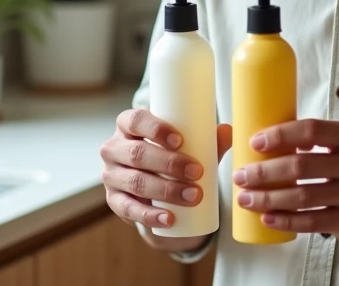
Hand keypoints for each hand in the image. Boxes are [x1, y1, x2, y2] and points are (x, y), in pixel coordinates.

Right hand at [100, 107, 231, 233]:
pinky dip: (150, 215)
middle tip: (197, 172)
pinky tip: (169, 218)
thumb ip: (208, 139)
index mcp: (128, 125)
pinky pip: (128, 209)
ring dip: (166, 190)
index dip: (156, 129)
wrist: (156, 186)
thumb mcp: (188, 144)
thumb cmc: (171, 154)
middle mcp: (114, 147)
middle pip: (137, 153)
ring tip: (194, 196)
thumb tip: (227, 131)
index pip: (135, 120)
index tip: (181, 141)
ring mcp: (111, 175)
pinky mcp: (113, 200)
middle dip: (169, 164)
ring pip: (135, 181)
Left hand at [232, 119, 338, 244]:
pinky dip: (285, 220)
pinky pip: (311, 222)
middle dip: (263, 172)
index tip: (254, 142)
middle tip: (241, 175)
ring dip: (268, 198)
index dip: (280, 135)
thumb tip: (269, 136)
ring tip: (246, 198)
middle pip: (300, 166)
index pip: (311, 130)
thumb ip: (319, 138)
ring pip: (301, 197)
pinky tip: (267, 218)